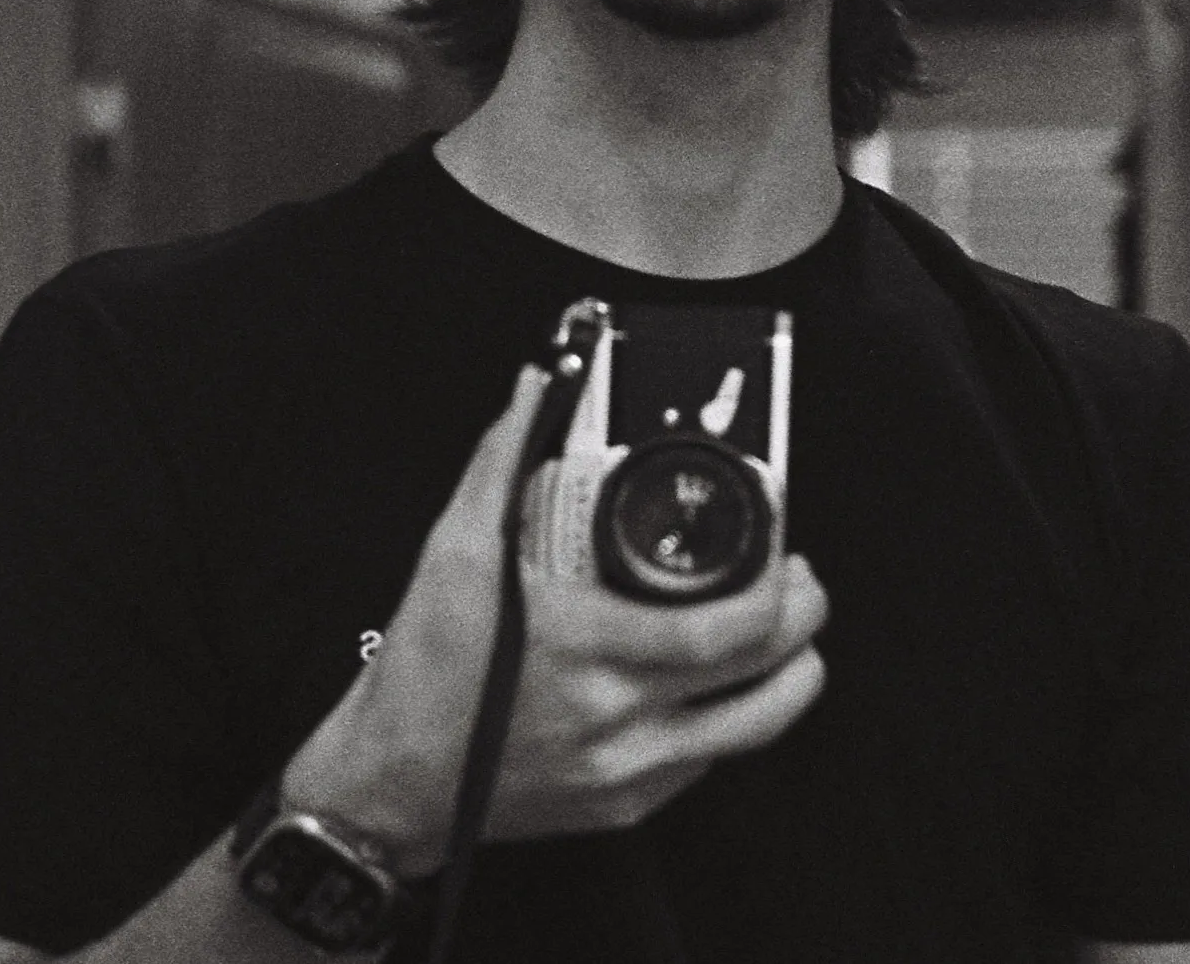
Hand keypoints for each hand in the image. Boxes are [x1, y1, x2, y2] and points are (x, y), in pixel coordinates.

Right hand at [282, 366, 828, 875]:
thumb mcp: (455, 548)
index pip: (728, 632)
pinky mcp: (625, 808)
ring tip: (784, 633)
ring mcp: (629, 773)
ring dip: (789, 679)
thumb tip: (536, 381)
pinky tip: (720, 682)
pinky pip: (709, 762)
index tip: (785, 551)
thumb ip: (503, 457)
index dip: (778, 593)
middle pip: (765, 681)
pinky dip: (732, 718)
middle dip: (803, 624)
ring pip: (755, 732)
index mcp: (591, 650)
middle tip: (800, 581)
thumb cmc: (423, 670)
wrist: (386, 785)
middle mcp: (622, 721)